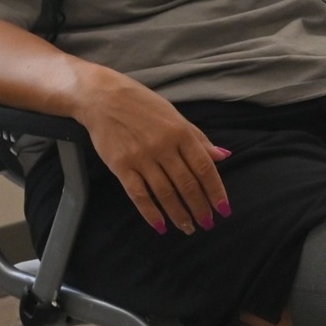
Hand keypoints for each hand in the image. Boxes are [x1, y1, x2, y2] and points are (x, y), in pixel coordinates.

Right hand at [70, 65, 230, 234]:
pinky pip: (138, 195)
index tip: (224, 209)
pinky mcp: (121, 166)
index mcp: (180, 132)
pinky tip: (161, 225)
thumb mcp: (174, 114)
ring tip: (188, 228)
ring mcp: (141, 158)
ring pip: (165, 193)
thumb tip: (223, 156)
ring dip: (179, 214)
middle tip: (208, 224)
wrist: (102, 97)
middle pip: (187, 184)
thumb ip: (198, 138)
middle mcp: (163, 146)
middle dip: (200, 207)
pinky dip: (151, 213)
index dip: (216, 191)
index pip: (204, 168)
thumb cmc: (141, 104)